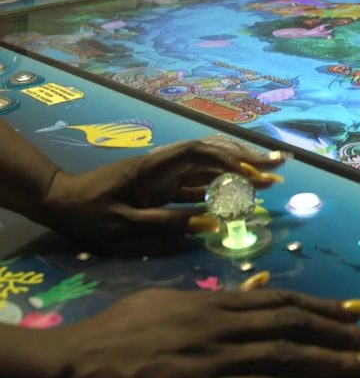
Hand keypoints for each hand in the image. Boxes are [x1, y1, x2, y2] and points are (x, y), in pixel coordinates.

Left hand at [39, 138, 287, 243]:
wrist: (62, 203)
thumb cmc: (90, 213)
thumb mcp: (125, 223)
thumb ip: (167, 222)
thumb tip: (210, 222)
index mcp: (155, 168)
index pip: (199, 153)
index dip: (229, 159)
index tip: (254, 172)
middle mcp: (166, 165)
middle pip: (213, 153)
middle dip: (248, 157)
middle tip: (280, 164)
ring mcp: (167, 175)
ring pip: (210, 166)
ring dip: (241, 168)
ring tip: (271, 175)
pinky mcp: (165, 187)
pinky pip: (201, 183)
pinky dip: (224, 185)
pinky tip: (243, 192)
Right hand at [45, 288, 359, 377]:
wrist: (77, 364)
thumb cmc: (119, 333)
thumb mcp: (168, 302)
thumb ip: (217, 295)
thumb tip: (256, 285)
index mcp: (216, 303)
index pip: (282, 301)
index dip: (326, 305)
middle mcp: (225, 325)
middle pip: (297, 324)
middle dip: (346, 330)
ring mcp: (217, 358)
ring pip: (290, 353)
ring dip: (338, 358)